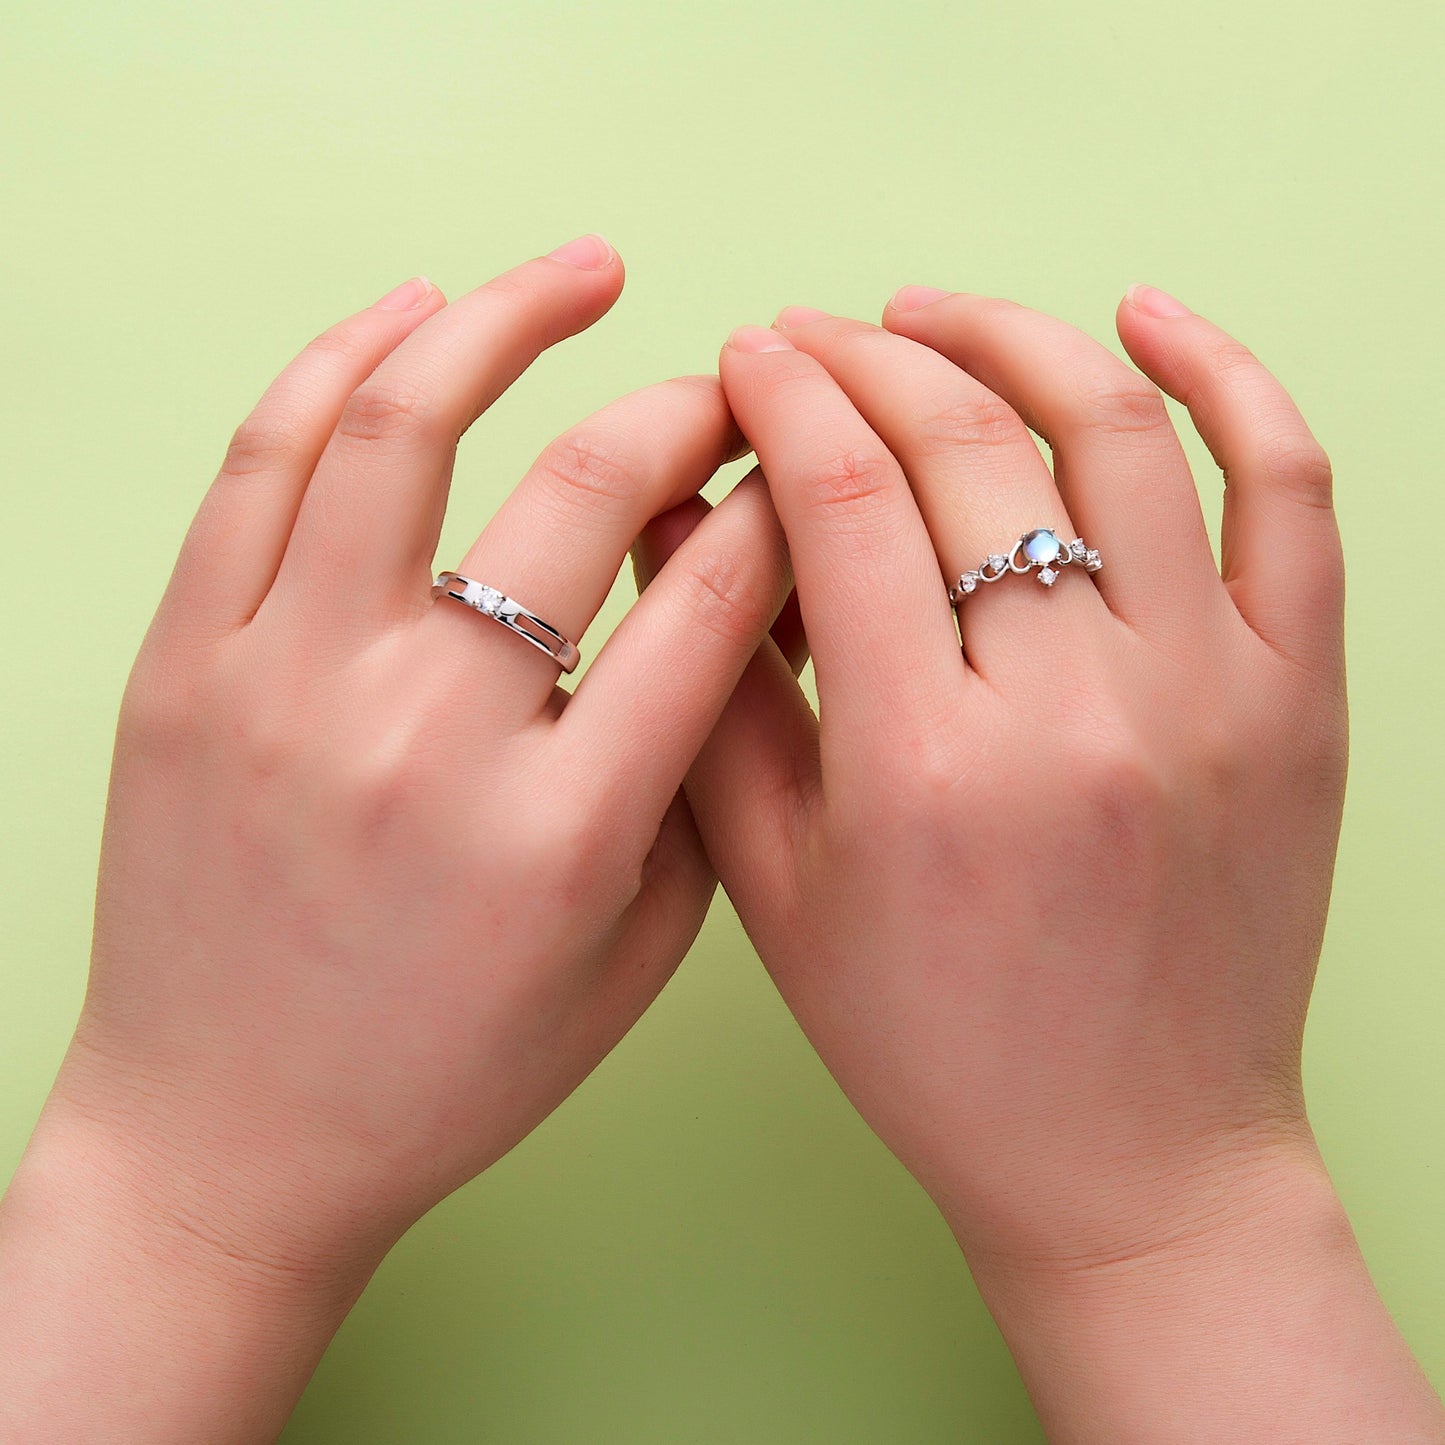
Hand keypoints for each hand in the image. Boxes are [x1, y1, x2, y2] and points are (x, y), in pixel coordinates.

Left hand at [0, 239, 792, 1442]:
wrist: (230, 1140)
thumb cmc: (444, 1072)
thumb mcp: (631, 961)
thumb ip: (699, 790)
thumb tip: (740, 619)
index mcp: (564, 830)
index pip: (714, 593)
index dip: (787, 501)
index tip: (809, 466)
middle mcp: (426, 738)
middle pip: (586, 488)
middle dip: (689, 408)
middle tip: (727, 385)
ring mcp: (286, 688)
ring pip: (403, 428)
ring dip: (507, 318)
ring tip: (580, 270)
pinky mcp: (182, 670)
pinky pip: (260, 466)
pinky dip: (339, 361)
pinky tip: (411, 313)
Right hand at [677, 289, 1442, 1438]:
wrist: (1131, 1158)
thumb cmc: (938, 1046)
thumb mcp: (779, 893)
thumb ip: (719, 699)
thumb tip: (683, 523)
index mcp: (927, 769)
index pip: (843, 497)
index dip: (784, 396)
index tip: (749, 355)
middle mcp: (1078, 714)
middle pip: (966, 446)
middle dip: (867, 357)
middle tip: (814, 336)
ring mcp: (1211, 695)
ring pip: (1121, 432)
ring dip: (1015, 338)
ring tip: (936, 315)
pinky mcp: (1301, 701)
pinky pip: (1291, 491)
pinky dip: (1230, 378)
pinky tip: (1148, 317)